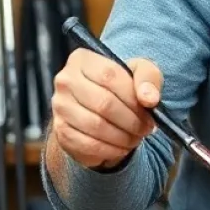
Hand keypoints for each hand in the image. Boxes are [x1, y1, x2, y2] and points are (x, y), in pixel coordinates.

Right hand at [50, 47, 162, 168]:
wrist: (100, 106)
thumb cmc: (123, 84)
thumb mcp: (140, 71)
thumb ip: (148, 78)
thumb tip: (149, 99)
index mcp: (82, 59)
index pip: (109, 76)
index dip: (133, 96)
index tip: (150, 109)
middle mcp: (65, 81)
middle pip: (104, 103)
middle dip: (131, 120)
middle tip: (146, 128)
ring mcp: (60, 107)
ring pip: (95, 126)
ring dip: (123, 137)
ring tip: (136, 137)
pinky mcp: (60, 131)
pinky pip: (87, 144)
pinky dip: (110, 150)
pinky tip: (122, 147)